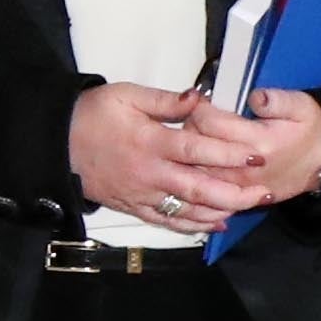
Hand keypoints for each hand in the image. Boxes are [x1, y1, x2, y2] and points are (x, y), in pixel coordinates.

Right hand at [68, 83, 276, 226]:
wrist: (56, 144)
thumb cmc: (93, 114)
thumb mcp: (126, 96)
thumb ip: (165, 100)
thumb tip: (200, 99)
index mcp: (150, 141)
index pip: (196, 151)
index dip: (228, 154)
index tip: (256, 155)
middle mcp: (149, 173)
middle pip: (198, 189)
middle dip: (235, 192)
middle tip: (264, 191)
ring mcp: (142, 194)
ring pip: (186, 210)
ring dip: (220, 211)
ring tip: (248, 207)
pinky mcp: (133, 207)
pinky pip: (167, 221)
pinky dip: (192, 225)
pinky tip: (215, 223)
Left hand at [166, 87, 320, 210]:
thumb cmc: (309, 131)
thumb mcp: (302, 107)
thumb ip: (277, 100)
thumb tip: (255, 97)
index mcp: (260, 142)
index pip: (210, 123)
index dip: (200, 108)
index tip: (202, 101)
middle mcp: (243, 167)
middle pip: (195, 146)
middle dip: (190, 127)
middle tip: (198, 117)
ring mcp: (237, 186)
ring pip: (193, 168)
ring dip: (190, 151)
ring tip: (200, 136)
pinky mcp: (235, 198)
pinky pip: (203, 188)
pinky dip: (195, 173)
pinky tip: (198, 160)